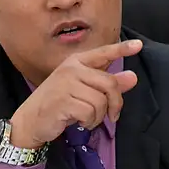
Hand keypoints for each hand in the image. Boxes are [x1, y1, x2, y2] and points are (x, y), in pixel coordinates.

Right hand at [9, 40, 142, 147]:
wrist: (30, 121)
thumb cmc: (58, 104)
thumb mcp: (83, 92)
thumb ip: (107, 84)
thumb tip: (133, 77)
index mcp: (76, 62)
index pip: (102, 53)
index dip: (121, 50)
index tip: (138, 45)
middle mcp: (71, 68)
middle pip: (110, 83)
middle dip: (115, 103)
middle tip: (112, 115)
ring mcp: (66, 83)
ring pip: (101, 101)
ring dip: (98, 116)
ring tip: (86, 118)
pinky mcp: (63, 100)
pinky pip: (91, 112)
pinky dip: (88, 122)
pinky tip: (77, 121)